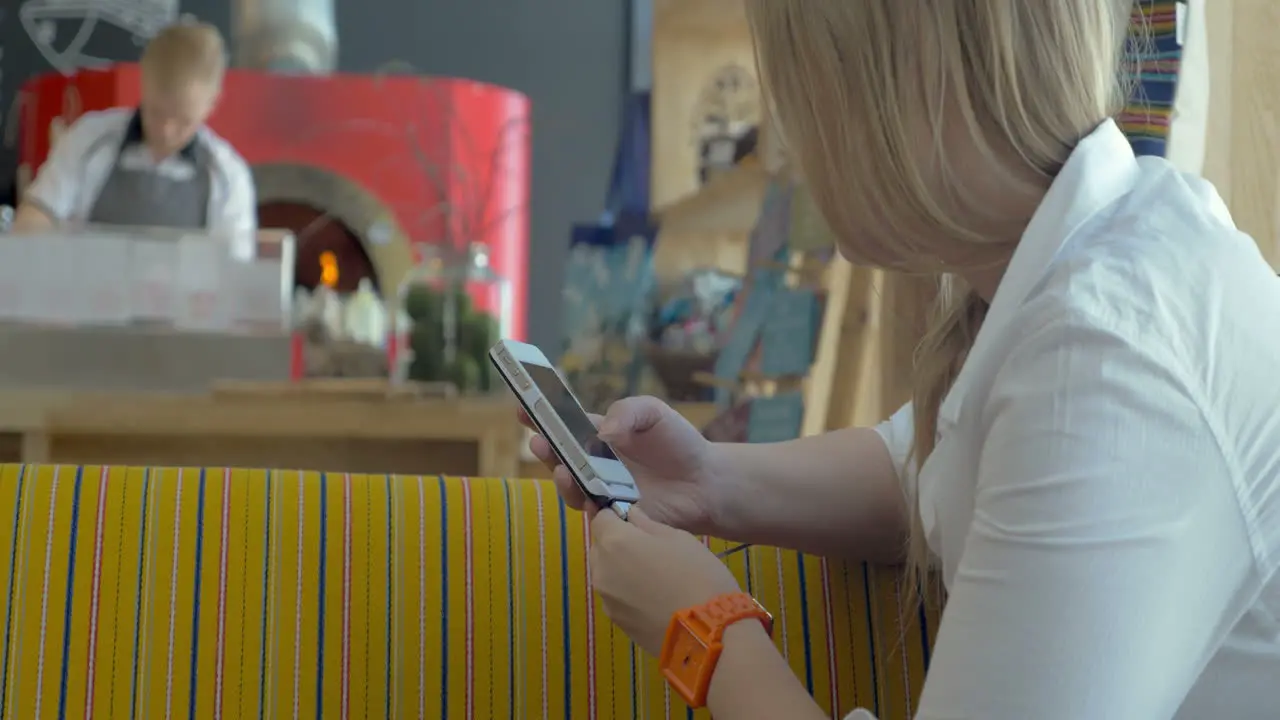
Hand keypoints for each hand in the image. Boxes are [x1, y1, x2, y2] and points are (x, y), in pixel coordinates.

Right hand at [520, 395, 722, 533]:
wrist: (706, 482)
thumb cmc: (679, 443)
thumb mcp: (654, 413)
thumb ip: (628, 412)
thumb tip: (602, 431)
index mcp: (600, 434)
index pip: (564, 424)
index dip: (541, 416)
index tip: (521, 408)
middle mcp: (594, 463)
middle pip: (558, 456)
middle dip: (543, 448)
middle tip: (537, 441)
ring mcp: (601, 489)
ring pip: (569, 485)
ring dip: (561, 478)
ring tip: (562, 469)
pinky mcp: (613, 513)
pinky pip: (591, 510)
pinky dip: (585, 502)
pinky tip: (588, 495)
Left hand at [588, 505, 741, 656]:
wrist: (705, 632)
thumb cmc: (696, 574)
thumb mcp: (678, 537)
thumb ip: (647, 524)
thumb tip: (631, 516)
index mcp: (614, 542)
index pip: (599, 518)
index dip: (614, 516)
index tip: (631, 520)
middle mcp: (601, 569)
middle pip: (600, 547)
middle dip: (616, 543)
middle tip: (648, 549)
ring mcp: (606, 599)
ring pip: (606, 573)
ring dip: (621, 569)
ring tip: (653, 577)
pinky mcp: (616, 622)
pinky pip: (616, 597)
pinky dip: (628, 593)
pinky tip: (653, 599)